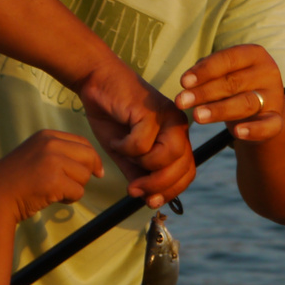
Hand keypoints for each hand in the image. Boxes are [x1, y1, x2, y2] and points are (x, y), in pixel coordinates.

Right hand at [0, 130, 106, 221]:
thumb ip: (59, 153)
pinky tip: (52, 198)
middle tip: (75, 185)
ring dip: (74, 188)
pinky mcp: (54, 180)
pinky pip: (78, 192)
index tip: (97, 172)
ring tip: (54, 191)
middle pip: (89, 157)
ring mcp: (52, 161)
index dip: (92, 158)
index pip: (83, 142)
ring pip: (84, 176)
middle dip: (87, 173)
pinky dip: (69, 199)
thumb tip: (94, 164)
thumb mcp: (36, 154)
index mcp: (47, 136)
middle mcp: (50, 144)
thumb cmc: (17, 180)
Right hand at [73, 61, 194, 206]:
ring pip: (167, 156)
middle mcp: (179, 126)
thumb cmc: (113, 116)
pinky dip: (125, 148)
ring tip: (122, 152)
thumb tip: (149, 201)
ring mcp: (167, 117)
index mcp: (177, 137)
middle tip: (134, 190)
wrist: (97, 82)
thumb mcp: (126, 153)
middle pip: (182, 167)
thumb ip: (139, 174)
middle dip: (157, 185)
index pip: (187, 172)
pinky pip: (142, 143)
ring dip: (141, 164)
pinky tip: (116, 139)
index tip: (150, 202)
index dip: (171, 191)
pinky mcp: (151, 111)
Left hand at [175, 45, 284, 143]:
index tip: (183, 82)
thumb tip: (188, 83)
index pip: (228, 59)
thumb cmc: (234, 86)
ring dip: (219, 110)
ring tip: (197, 116)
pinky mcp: (277, 119)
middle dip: (204, 92)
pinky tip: (238, 132)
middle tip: (181, 101)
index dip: (204, 71)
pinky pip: (268, 125)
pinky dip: (254, 130)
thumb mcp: (223, 73)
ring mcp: (274, 97)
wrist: (261, 110)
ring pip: (245, 103)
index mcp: (255, 54)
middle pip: (233, 82)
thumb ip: (207, 73)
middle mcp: (268, 72)